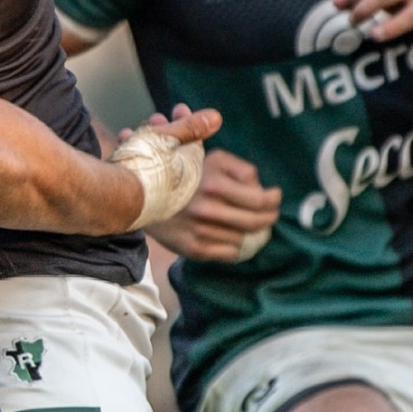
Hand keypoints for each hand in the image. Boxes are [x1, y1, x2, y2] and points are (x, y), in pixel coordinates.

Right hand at [107, 104, 221, 229]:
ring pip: (152, 164)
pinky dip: (131, 158)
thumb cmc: (144, 166)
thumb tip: (217, 117)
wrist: (113, 199)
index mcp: (189, 176)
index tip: (178, 108)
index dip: (187, 123)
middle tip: (155, 118)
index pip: (193, 145)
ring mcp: (154, 200)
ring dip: (143, 143)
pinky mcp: (133, 205)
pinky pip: (137, 176)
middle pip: (172, 155)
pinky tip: (121, 146)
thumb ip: (191, 127)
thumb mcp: (168, 138)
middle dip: (163, 132)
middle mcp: (175, 191)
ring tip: (130, 132)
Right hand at [149, 146, 281, 261]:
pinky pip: (228, 254)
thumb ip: (238, 167)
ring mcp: (200, 232)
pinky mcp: (193, 249)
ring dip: (253, 233)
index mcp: (214, 184)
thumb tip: (259, 184)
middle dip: (269, 217)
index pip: (259, 200)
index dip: (273, 200)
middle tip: (271, 213)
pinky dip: (237, 246)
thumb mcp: (209, 157)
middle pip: (255, 222)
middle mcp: (208, 210)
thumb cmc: (179, 173)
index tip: (275, 196)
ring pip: (244, 239)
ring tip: (253, 224)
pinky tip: (236, 237)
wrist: (138, 196)